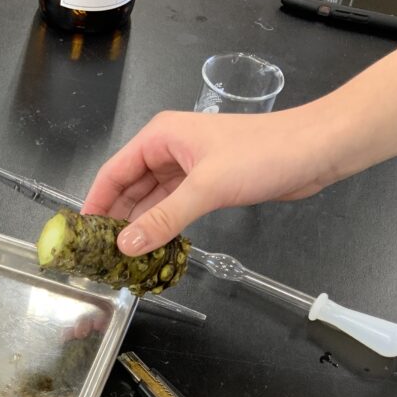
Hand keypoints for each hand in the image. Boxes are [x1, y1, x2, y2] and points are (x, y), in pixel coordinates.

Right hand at [82, 107, 335, 255]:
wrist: (317, 149)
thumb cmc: (263, 154)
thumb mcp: (207, 187)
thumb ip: (164, 218)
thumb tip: (126, 247)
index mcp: (160, 137)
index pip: (114, 172)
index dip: (95, 202)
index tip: (79, 234)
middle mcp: (169, 150)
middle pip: (129, 188)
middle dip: (115, 219)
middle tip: (99, 254)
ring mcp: (188, 168)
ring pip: (151, 201)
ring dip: (139, 227)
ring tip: (121, 259)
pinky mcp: (207, 184)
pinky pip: (173, 208)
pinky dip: (162, 227)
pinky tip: (153, 249)